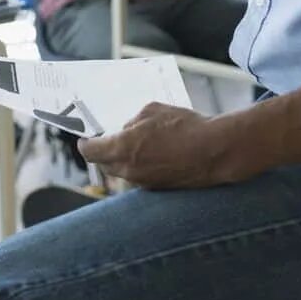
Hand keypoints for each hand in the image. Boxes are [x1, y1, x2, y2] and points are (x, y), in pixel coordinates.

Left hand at [77, 103, 248, 189]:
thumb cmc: (185, 127)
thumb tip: (126, 129)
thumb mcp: (152, 110)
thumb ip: (132, 120)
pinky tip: (152, 155)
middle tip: (106, 140)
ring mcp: (144, 182)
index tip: (83, 138)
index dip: (84, 144)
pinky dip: (138, 167)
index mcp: (122, 148)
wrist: (216, 151)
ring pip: (122, 172)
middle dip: (102, 152)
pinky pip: (139, 178)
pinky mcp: (159, 189)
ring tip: (133, 145)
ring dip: (121, 160)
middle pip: (103, 164)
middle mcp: (129, 170)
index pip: (90, 152)